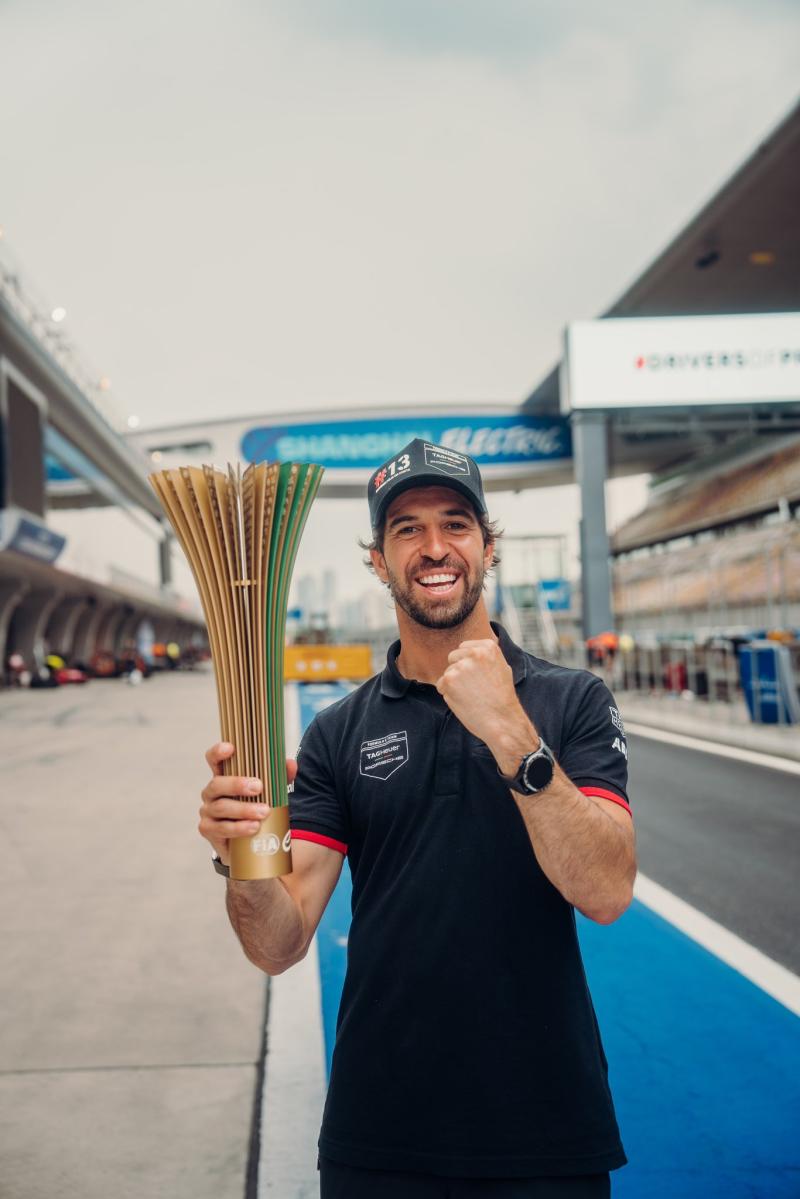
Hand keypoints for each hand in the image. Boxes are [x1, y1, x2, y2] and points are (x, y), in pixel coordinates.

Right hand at [199, 742, 297, 865]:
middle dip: (237, 784)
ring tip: (263, 812)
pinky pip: (222, 828)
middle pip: (217, 784)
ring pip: (221, 807)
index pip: (214, 760)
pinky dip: (239, 828)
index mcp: (224, 777)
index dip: (218, 752)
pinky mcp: (208, 830)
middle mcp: (212, 792)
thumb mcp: (268, 792)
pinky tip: (253, 827)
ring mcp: (208, 811)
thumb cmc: (254, 809)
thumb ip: (279, 777)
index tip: (230, 748)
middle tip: (258, 787)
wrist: (247, 844)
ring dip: (244, 809)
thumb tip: (290, 764)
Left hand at [436, 640, 534, 760]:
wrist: (502, 721)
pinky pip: (440, 685)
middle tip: (474, 688)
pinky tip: (464, 701)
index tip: (479, 676)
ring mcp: (460, 666)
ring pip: (447, 672)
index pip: (464, 647)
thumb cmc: (502, 699)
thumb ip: (485, 657)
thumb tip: (469, 651)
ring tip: (471, 696)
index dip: (468, 663)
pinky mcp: (449, 680)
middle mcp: (474, 653)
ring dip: (454, 684)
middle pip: (453, 657)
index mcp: (488, 647)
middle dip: (459, 671)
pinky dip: (448, 694)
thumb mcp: (502, 668)